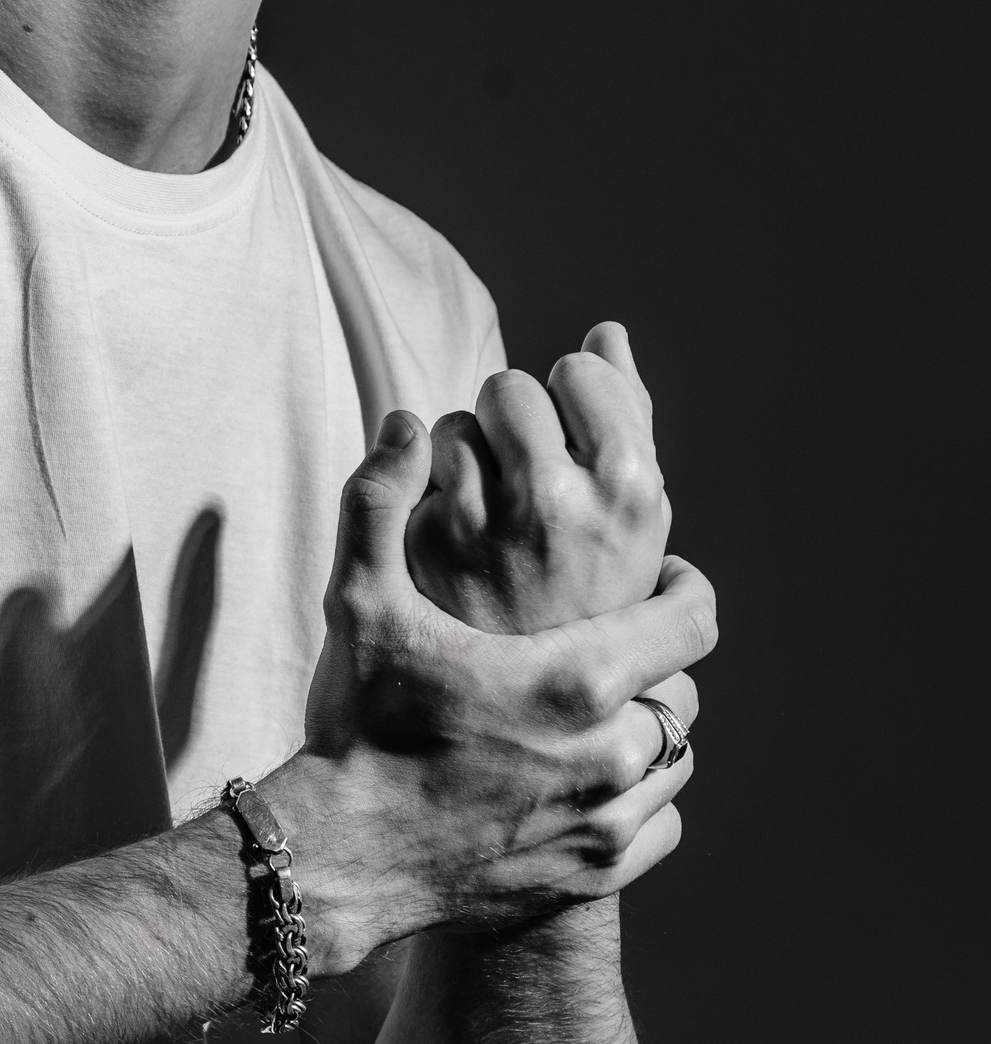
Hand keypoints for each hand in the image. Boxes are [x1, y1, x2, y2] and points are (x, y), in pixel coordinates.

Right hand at [264, 410, 715, 967]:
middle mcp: (611, 753)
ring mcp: (608, 821)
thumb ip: (381, 500)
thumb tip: (405, 422)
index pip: (692, 618)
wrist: (336, 861)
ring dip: (648, 730)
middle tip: (617, 647)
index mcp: (577, 678)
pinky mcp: (595, 875)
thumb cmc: (355, 726)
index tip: (669, 578)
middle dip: (656, 663)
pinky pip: (657, 825)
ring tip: (604, 711)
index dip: (686, 590)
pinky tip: (591, 781)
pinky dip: (636, 801)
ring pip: (673, 760)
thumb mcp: (360, 603)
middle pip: (685, 691)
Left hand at [405, 321, 669, 632]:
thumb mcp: (633, 519)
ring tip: (492, 529)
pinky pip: (410, 467)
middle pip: (511, 387)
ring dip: (465, 461)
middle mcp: (559, 504)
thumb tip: (608, 330)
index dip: (570, 400)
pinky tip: (451, 545)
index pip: (581, 370)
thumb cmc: (586, 600)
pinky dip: (424, 495)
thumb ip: (627, 417)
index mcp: (632, 493)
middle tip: (527, 492)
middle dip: (512, 424)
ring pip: (454, 425)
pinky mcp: (421, 545)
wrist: (515, 713)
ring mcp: (485, 525)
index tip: (570, 444)